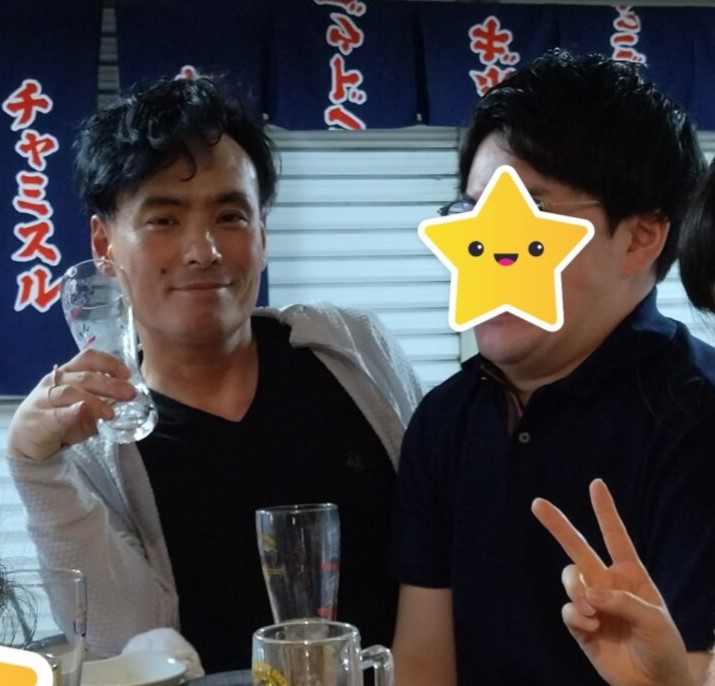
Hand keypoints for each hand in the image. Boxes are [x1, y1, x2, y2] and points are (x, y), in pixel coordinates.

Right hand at [7, 349, 135, 460]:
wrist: (27, 439)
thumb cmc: (60, 417)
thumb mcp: (83, 406)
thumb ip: (101, 401)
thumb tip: (122, 400)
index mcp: (68, 373)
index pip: (88, 359)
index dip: (110, 363)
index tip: (128, 374)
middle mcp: (56, 381)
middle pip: (85, 377)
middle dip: (110, 384)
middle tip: (130, 394)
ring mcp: (45, 400)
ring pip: (71, 392)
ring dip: (95, 401)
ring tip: (111, 413)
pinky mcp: (39, 420)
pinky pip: (56, 414)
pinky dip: (71, 412)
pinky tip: (82, 411)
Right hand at [531, 479, 694, 685]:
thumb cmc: (663, 648)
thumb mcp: (656, 621)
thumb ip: (624, 602)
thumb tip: (590, 594)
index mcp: (630, 575)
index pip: (616, 537)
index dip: (605, 510)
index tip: (596, 484)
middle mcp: (607, 583)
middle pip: (577, 547)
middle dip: (557, 524)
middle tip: (537, 503)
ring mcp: (592, 603)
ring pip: (569, 578)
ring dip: (575, 589)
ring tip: (591, 609)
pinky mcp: (580, 625)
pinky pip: (568, 610)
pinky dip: (577, 615)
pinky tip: (592, 625)